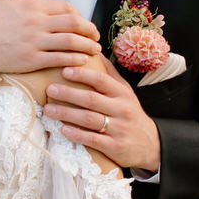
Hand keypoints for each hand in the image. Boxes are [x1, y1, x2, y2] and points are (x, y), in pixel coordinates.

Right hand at [0, 0, 99, 73]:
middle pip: (75, 24)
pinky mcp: (30, 59)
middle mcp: (37, 21)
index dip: (79, 16)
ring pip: (72, 42)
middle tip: (96, 37)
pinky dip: (74, 60)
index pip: (67, 8)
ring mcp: (35, 41)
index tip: (83, 24)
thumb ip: (29, 5)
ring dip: (88, 47)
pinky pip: (59, 59)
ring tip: (94, 51)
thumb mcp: (9, 3)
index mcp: (33, 6)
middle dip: (90, 31)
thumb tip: (43, 8)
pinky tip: (81, 62)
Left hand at [43, 56, 160, 172]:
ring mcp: (118, 128)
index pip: (101, 80)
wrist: (150, 143)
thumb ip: (110, 74)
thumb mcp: (126, 92)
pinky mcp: (114, 146)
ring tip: (48, 110)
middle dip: (68, 94)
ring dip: (67, 114)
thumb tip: (95, 52)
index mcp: (122, 93)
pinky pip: (93, 139)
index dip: (83, 74)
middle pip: (92, 99)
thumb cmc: (131, 114)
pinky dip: (77, 134)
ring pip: (89, 119)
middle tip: (49, 89)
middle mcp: (121, 109)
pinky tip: (62, 130)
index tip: (64, 70)